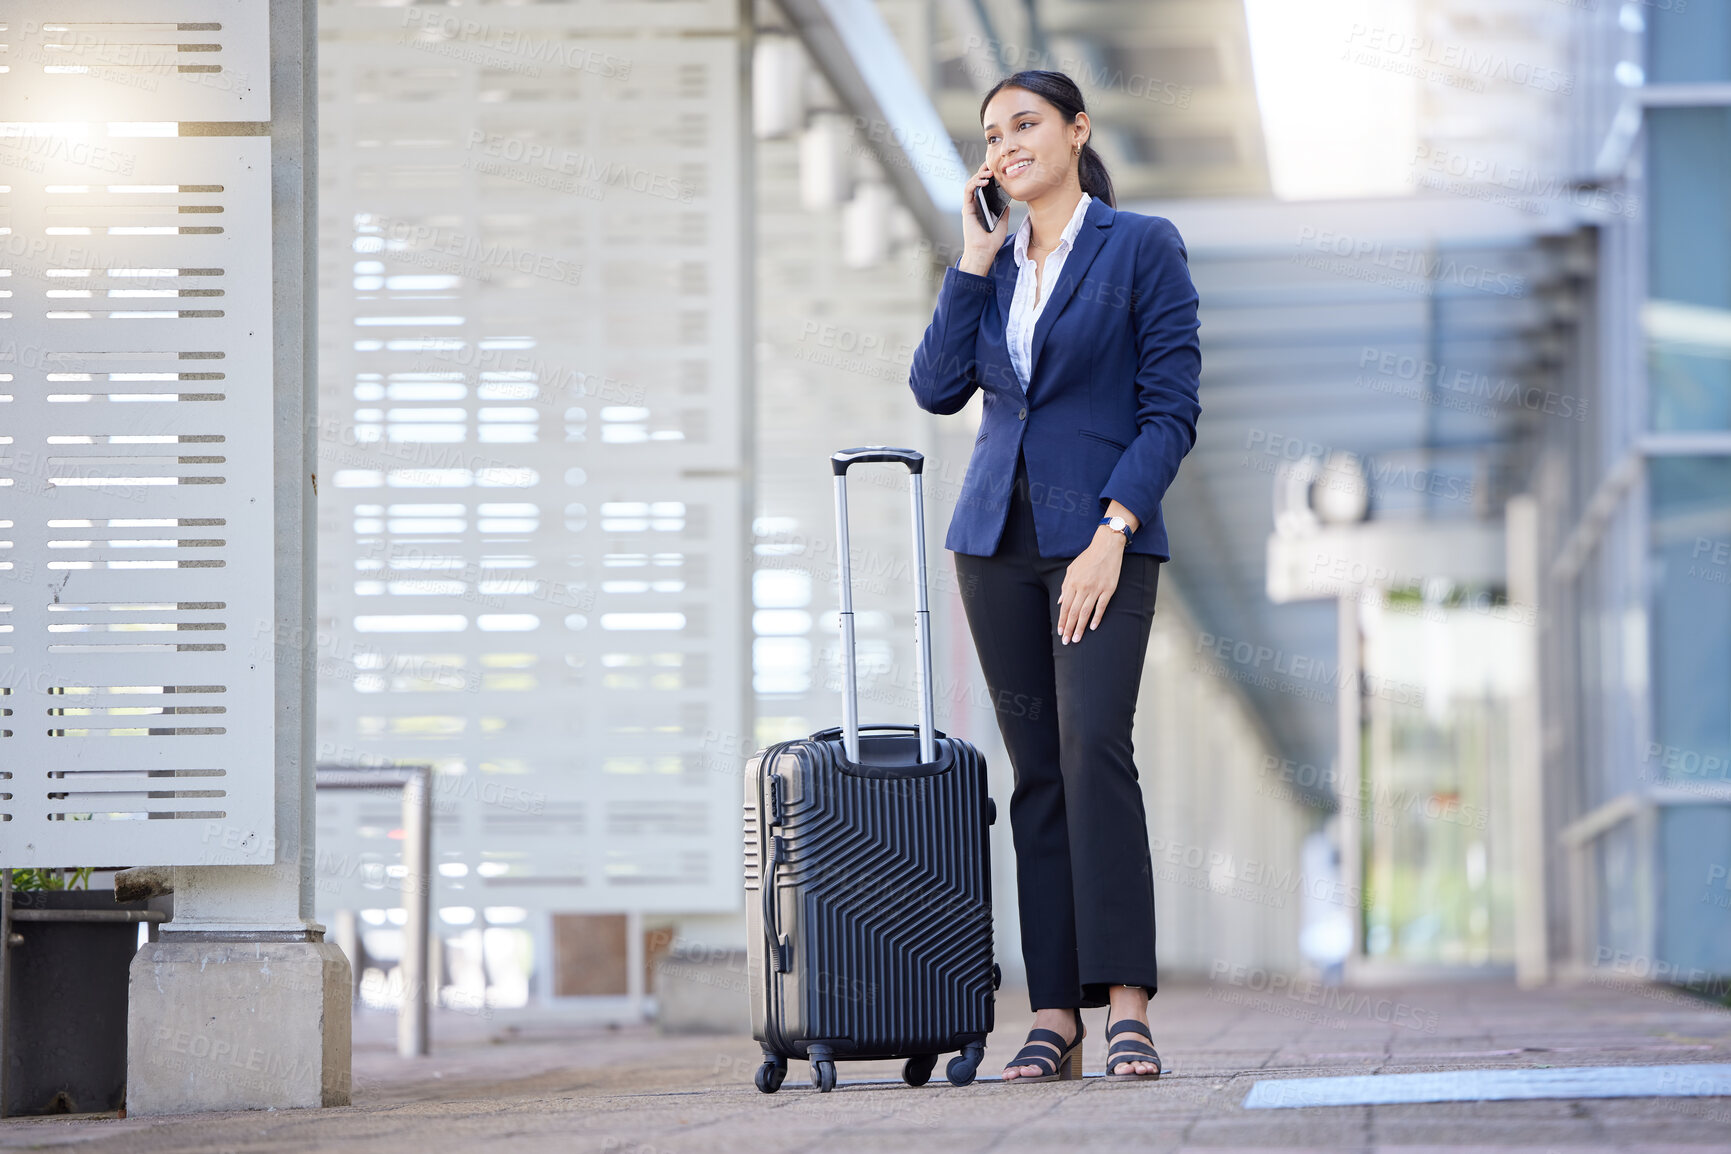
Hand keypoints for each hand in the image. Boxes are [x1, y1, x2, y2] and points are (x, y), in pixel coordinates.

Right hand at [958, 162, 1005, 275]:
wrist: (984, 251)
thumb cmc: (992, 241)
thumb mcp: (1003, 223)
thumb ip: (1003, 212)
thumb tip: (1007, 203)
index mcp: (983, 206)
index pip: (985, 187)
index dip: (990, 176)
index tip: (999, 168)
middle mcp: (975, 204)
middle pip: (978, 182)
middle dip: (984, 171)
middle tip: (993, 164)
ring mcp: (970, 205)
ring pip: (972, 183)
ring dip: (980, 175)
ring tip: (990, 172)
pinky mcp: (966, 208)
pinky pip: (968, 190)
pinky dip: (975, 183)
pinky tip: (984, 181)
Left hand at [1056, 529, 1126, 643]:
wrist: (1106, 547)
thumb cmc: (1088, 558)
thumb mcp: (1072, 569)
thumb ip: (1065, 586)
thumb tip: (1060, 601)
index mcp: (1072, 583)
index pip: (1065, 606)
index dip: (1062, 620)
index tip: (1060, 631)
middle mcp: (1083, 587)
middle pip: (1073, 612)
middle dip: (1069, 628)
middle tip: (1066, 641)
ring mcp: (1096, 589)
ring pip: (1085, 612)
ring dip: (1080, 627)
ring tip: (1076, 639)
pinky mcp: (1108, 589)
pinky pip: (1101, 607)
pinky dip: (1096, 618)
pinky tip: (1092, 627)